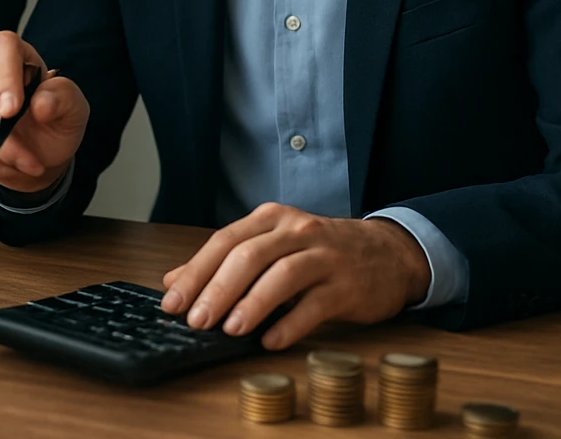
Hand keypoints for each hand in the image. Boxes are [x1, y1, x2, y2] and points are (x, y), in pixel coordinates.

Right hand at [0, 30, 89, 192]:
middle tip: (30, 155)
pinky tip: (11, 165)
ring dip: (2, 154)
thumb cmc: (57, 122)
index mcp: (17, 56)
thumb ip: (64, 98)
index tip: (12, 110)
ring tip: (29, 164)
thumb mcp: (74, 110)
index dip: (4, 76)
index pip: (1, 46)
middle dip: (2, 130)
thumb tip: (41, 103)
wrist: (44, 154)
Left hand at [159, 203, 430, 349]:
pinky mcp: (348, 286)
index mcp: (272, 219)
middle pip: (249, 255)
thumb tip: (174, 282)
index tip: (172, 302)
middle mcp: (297, 231)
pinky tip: (270, 341)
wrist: (388, 254)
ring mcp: (325, 256)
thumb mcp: (272, 247)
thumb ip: (225, 262)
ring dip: (252, 303)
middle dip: (218, 289)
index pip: (225, 241)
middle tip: (196, 320)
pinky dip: (290, 325)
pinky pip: (315, 305)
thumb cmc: (320, 253)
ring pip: (282, 275)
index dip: (196, 272)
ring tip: (230, 329)